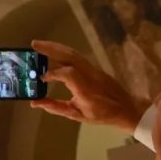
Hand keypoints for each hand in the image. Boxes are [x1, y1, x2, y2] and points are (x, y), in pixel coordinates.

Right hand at [30, 40, 144, 131]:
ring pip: (74, 53)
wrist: (127, 108)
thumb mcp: (77, 115)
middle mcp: (90, 76)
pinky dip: (64, 51)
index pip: (67, 74)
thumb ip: (56, 107)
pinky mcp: (95, 67)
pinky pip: (78, 56)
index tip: (41, 78)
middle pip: (70, 56)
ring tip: (40, 44)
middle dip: (51, 49)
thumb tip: (35, 103)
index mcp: (86, 90)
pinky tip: (54, 50)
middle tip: (34, 44)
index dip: (52, 73)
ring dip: (56, 47)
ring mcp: (94, 69)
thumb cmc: (102, 114)